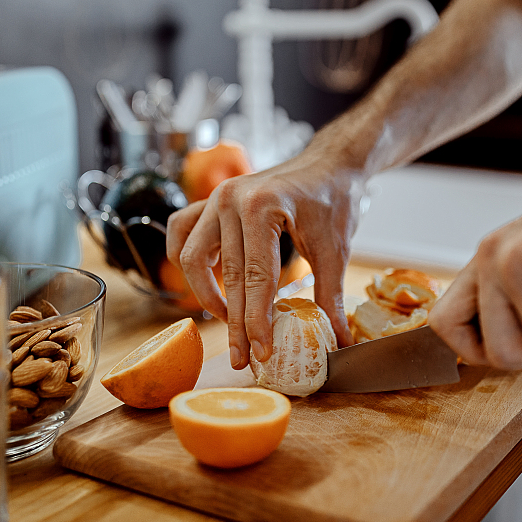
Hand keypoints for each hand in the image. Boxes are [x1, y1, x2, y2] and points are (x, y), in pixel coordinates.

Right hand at [166, 153, 363, 369]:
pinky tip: (206, 284)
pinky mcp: (209, 201)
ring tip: (228, 322)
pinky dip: (187, 262)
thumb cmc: (333, 201)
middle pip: (226, 275)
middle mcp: (230, 199)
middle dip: (234, 322)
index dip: (257, 321)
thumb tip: (339, 343)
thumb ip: (330, 297)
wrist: (328, 165)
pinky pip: (181, 233)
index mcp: (263, 206)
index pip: (256, 277)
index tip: (261, 353)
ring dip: (207, 295)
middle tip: (242, 357)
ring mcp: (215, 198)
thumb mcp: (335, 250)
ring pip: (192, 258)